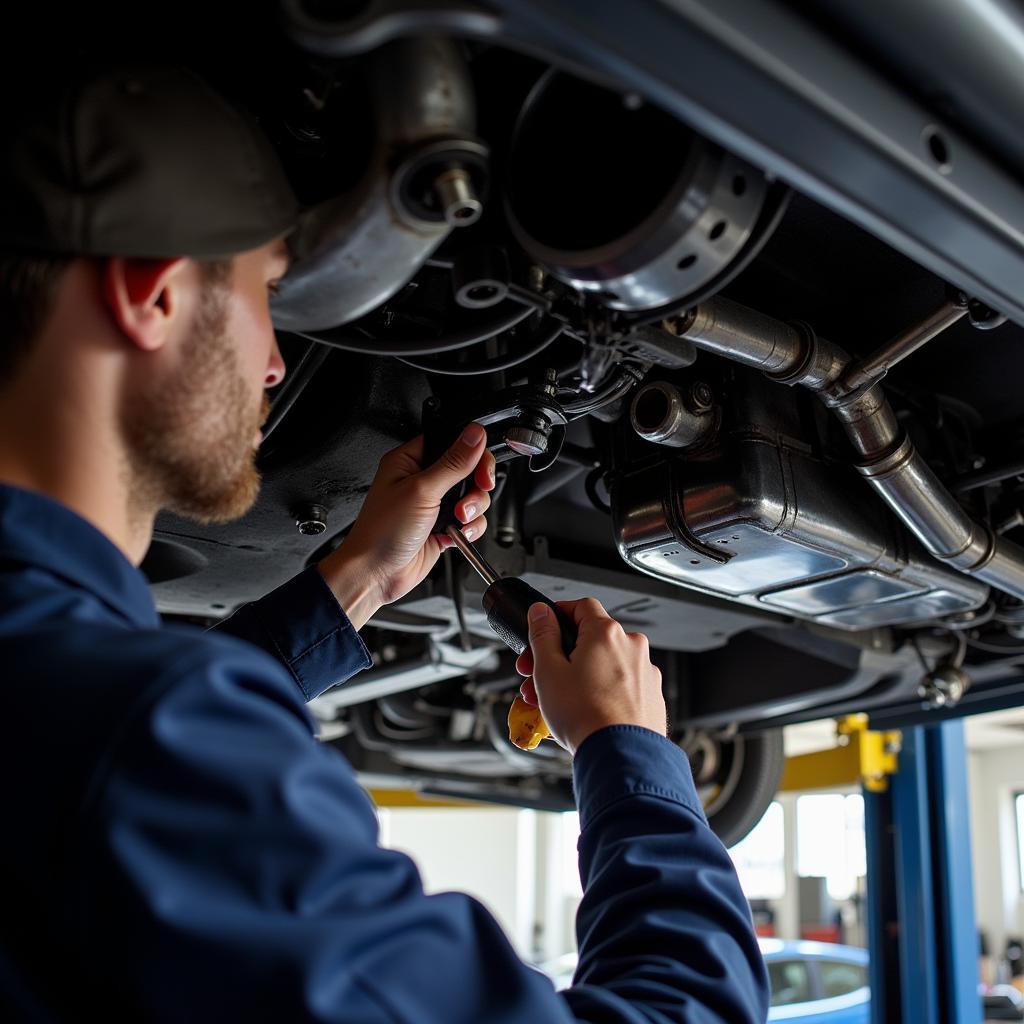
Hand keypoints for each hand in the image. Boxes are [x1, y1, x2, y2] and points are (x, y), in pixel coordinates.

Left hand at [318, 424, 494, 627]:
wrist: (376, 574)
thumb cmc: (381, 532)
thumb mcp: (421, 490)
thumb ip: (453, 462)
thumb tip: (474, 435)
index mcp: (410, 461)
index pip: (451, 442)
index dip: (471, 452)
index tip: (481, 467)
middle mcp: (422, 479)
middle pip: (468, 469)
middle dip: (476, 484)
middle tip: (477, 490)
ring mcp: (434, 504)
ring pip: (473, 496)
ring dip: (472, 509)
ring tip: (458, 518)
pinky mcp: (442, 526)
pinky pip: (470, 520)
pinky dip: (470, 528)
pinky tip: (457, 534)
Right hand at [516, 598, 665, 755]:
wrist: (620, 757)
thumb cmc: (586, 717)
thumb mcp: (548, 670)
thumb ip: (543, 634)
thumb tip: (541, 612)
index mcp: (606, 633)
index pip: (581, 606)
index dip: (558, 615)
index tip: (544, 629)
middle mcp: (631, 647)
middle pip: (590, 639)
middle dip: (559, 656)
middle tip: (539, 674)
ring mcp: (645, 672)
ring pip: (604, 664)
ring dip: (577, 676)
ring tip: (556, 701)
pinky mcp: (650, 696)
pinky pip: (620, 685)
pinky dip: (600, 691)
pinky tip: (583, 711)